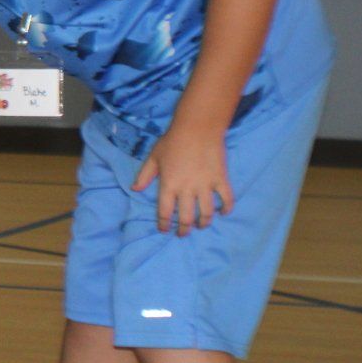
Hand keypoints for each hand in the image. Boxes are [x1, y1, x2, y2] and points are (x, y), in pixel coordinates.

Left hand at [133, 120, 232, 235]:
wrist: (197, 128)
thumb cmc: (172, 141)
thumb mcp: (154, 157)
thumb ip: (145, 175)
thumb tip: (135, 189)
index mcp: (169, 185)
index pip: (165, 212)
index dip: (164, 224)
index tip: (165, 230)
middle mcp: (187, 189)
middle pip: (186, 218)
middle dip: (184, 229)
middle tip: (183, 233)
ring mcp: (206, 186)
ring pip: (207, 213)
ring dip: (204, 223)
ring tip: (201, 226)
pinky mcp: (221, 180)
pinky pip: (227, 199)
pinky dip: (226, 209)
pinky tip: (222, 212)